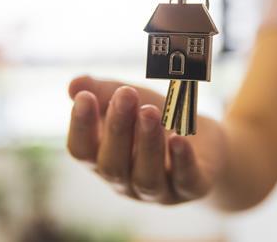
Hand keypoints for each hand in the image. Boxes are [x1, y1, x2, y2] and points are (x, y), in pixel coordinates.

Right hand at [67, 76, 225, 204]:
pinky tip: (179, 138)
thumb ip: (104, 92)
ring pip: (146, 177)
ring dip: (147, 143)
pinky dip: (181, 160)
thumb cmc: (158, 121)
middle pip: (113, 165)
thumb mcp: (133, 103)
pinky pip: (185, 180)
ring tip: (150, 112)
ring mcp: (158, 191)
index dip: (81, 126)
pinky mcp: (191, 188)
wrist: (203, 143)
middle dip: (118, 128)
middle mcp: (126, 182)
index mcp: (104, 160)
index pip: (82, 151)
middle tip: (126, 94)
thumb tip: (74, 85)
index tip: (85, 97)